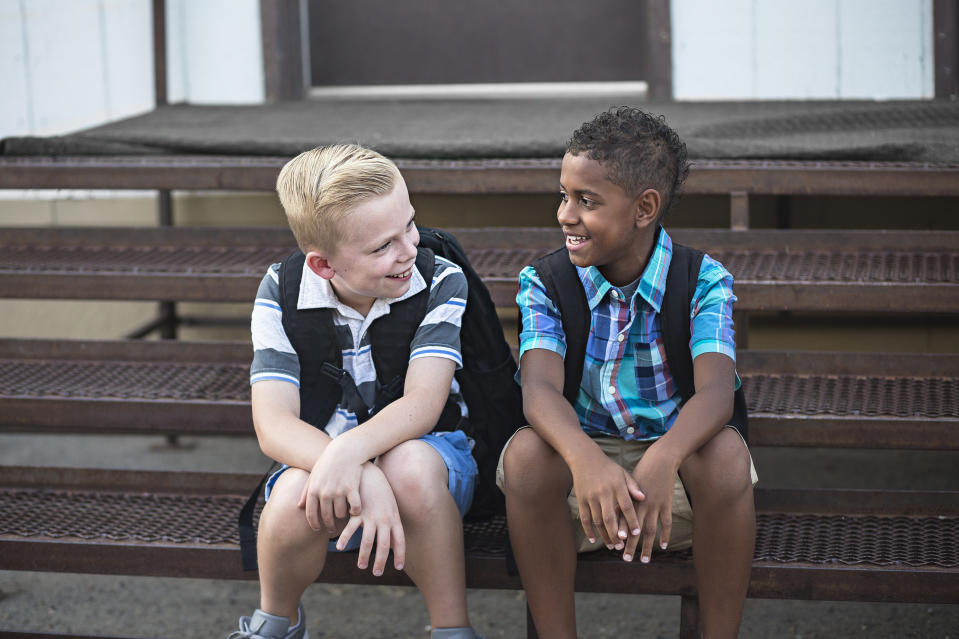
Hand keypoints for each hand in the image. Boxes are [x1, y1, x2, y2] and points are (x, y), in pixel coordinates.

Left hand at [298, 437, 364, 533]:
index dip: (314, 524)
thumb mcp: (314, 475)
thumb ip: (305, 491)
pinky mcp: (352, 488)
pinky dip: (355, 511)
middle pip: (326, 517)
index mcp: (313, 490)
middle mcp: (324, 492)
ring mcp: (339, 491)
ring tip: (343, 516)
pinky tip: (356, 510)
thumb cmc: (328, 463)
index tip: (317, 529)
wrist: (345, 450)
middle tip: (331, 529)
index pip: (311, 514)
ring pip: (340, 514)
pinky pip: (354, 508)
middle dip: (328, 526)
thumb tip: (298, 506)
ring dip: (342, 517)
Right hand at [335, 464, 405, 575]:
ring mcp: (371, 516)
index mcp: (394, 518)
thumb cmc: (381, 490)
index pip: (400, 540)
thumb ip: (392, 523)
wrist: (369, 473)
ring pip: (368, 541)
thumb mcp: (390, 505)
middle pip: (384, 545)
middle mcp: (384, 519)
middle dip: (380, 561)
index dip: (400, 554)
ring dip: (365, 556)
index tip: (398, 567)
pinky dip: (346, 540)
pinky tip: (340, 548)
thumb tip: (395, 539)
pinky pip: (351, 529)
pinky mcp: (357, 512)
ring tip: (362, 566)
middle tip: (376, 573)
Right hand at [570, 449, 643, 549]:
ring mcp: (591, 497)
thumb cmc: (608, 468)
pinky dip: (588, 530)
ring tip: (612, 546)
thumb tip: (644, 498)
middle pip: (610, 518)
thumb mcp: (623, 473)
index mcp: (617, 486)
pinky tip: (594, 539)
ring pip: (597, 521)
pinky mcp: (581, 500)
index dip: (632, 520)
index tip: (637, 532)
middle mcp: (603, 493)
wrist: (585, 458)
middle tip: (622, 546)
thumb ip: (633, 486)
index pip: (626, 506)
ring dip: (604, 535)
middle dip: (616, 534)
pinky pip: (585, 518)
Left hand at [623, 444, 678, 562]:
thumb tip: (610, 512)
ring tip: (643, 560)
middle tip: (625, 559)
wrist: (660, 460)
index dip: (617, 535)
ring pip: (650, 531)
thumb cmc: (641, 471)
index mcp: (628, 499)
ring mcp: (655, 505)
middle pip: (633, 530)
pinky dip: (665, 535)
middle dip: (629, 546)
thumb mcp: (627, 482)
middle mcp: (640, 505)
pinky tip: (662, 546)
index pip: (620, 521)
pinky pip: (666, 523)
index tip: (613, 547)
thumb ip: (620, 498)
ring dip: (646, 546)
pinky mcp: (667, 504)